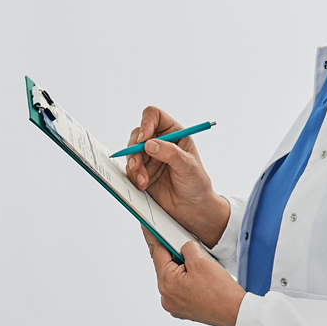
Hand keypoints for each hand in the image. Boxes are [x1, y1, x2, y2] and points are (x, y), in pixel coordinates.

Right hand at [124, 106, 230, 245]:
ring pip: (131, 152)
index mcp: (174, 133)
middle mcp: (160, 142)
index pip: (154, 116)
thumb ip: (170, 153)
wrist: (193, 209)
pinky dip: (133, 176)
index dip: (146, 123)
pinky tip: (143, 185)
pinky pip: (130, 169)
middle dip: (135, 149)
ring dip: (134, 166)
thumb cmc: (197, 184)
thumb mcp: (188, 166)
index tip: (144, 139)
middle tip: (137, 165)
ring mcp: (149, 157)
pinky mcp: (142, 172)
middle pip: (137, 134)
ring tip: (143, 181)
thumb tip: (149, 144)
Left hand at [145, 232, 245, 325]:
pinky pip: (181, 289)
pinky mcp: (183, 309)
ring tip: (203, 271)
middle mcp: (166, 297)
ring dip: (184, 269)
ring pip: (174, 278)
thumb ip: (186, 247)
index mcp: (167, 283)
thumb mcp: (201, 260)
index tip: (146, 225)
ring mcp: (174, 305)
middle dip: (176, 255)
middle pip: (165, 266)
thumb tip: (183, 247)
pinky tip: (203, 281)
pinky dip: (189, 281)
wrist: (236, 313)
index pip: (156, 252)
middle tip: (188, 248)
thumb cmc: (221, 291)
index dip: (153, 236)